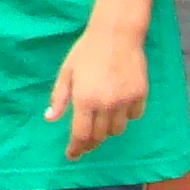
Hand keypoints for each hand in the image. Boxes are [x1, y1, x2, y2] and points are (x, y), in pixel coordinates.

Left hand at [45, 18, 148, 160]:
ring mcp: (125, 101)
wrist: (116, 34)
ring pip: (117, 129)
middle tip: (83, 142)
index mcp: (84, 100)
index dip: (76, 148)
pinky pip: (133, 116)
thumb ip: (59, 97)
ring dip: (107, 130)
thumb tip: (50, 119)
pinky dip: (125, 116)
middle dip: (90, 142)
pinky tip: (119, 108)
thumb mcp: (67, 72)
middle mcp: (106, 105)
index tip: (71, 155)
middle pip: (99, 136)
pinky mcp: (140, 95)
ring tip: (100, 122)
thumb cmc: (86, 51)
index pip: (81, 135)